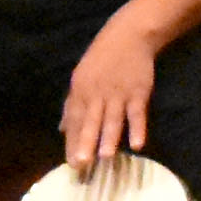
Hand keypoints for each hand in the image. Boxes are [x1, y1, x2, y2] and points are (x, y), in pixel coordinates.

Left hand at [62, 22, 161, 169]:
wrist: (128, 36)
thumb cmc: (102, 59)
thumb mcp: (80, 77)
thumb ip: (72, 105)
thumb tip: (61, 129)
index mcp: (80, 91)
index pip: (74, 120)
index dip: (72, 142)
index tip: (71, 164)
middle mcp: (97, 94)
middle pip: (90, 121)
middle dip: (85, 142)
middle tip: (81, 164)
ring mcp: (119, 94)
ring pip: (112, 119)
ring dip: (108, 138)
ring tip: (105, 157)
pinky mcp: (138, 93)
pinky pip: (137, 113)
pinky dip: (137, 128)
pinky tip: (136, 145)